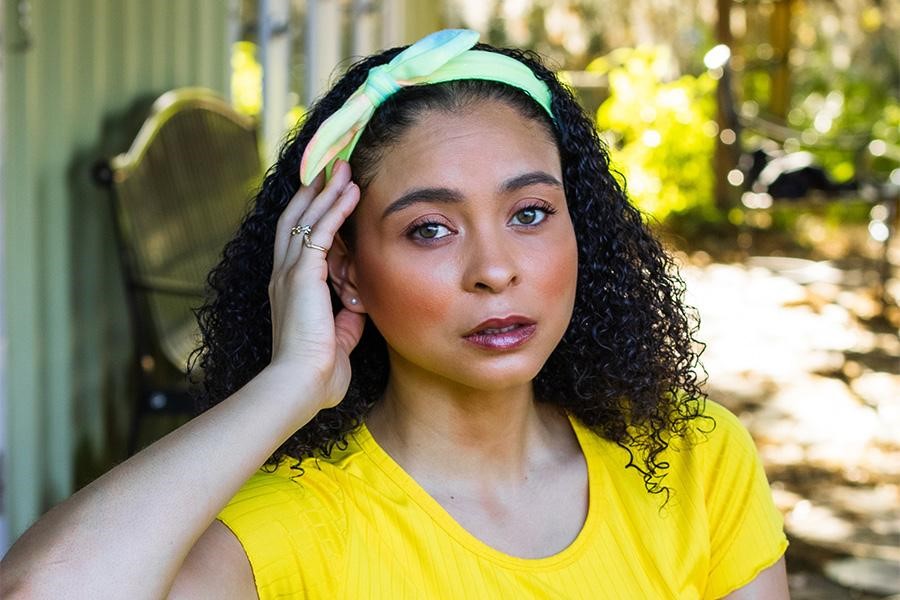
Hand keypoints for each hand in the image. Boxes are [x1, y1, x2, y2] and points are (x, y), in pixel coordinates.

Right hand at [268, 159, 364, 411]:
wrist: (299, 386)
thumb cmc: (316, 374)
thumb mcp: (338, 340)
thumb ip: (346, 321)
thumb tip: (359, 308)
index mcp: (289, 291)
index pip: (297, 242)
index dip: (310, 216)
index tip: (324, 195)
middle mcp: (283, 276)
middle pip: (295, 219)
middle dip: (313, 191)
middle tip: (330, 167)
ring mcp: (289, 273)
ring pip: (306, 218)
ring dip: (326, 190)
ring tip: (342, 166)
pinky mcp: (301, 275)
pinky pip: (321, 231)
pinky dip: (336, 208)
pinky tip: (350, 190)